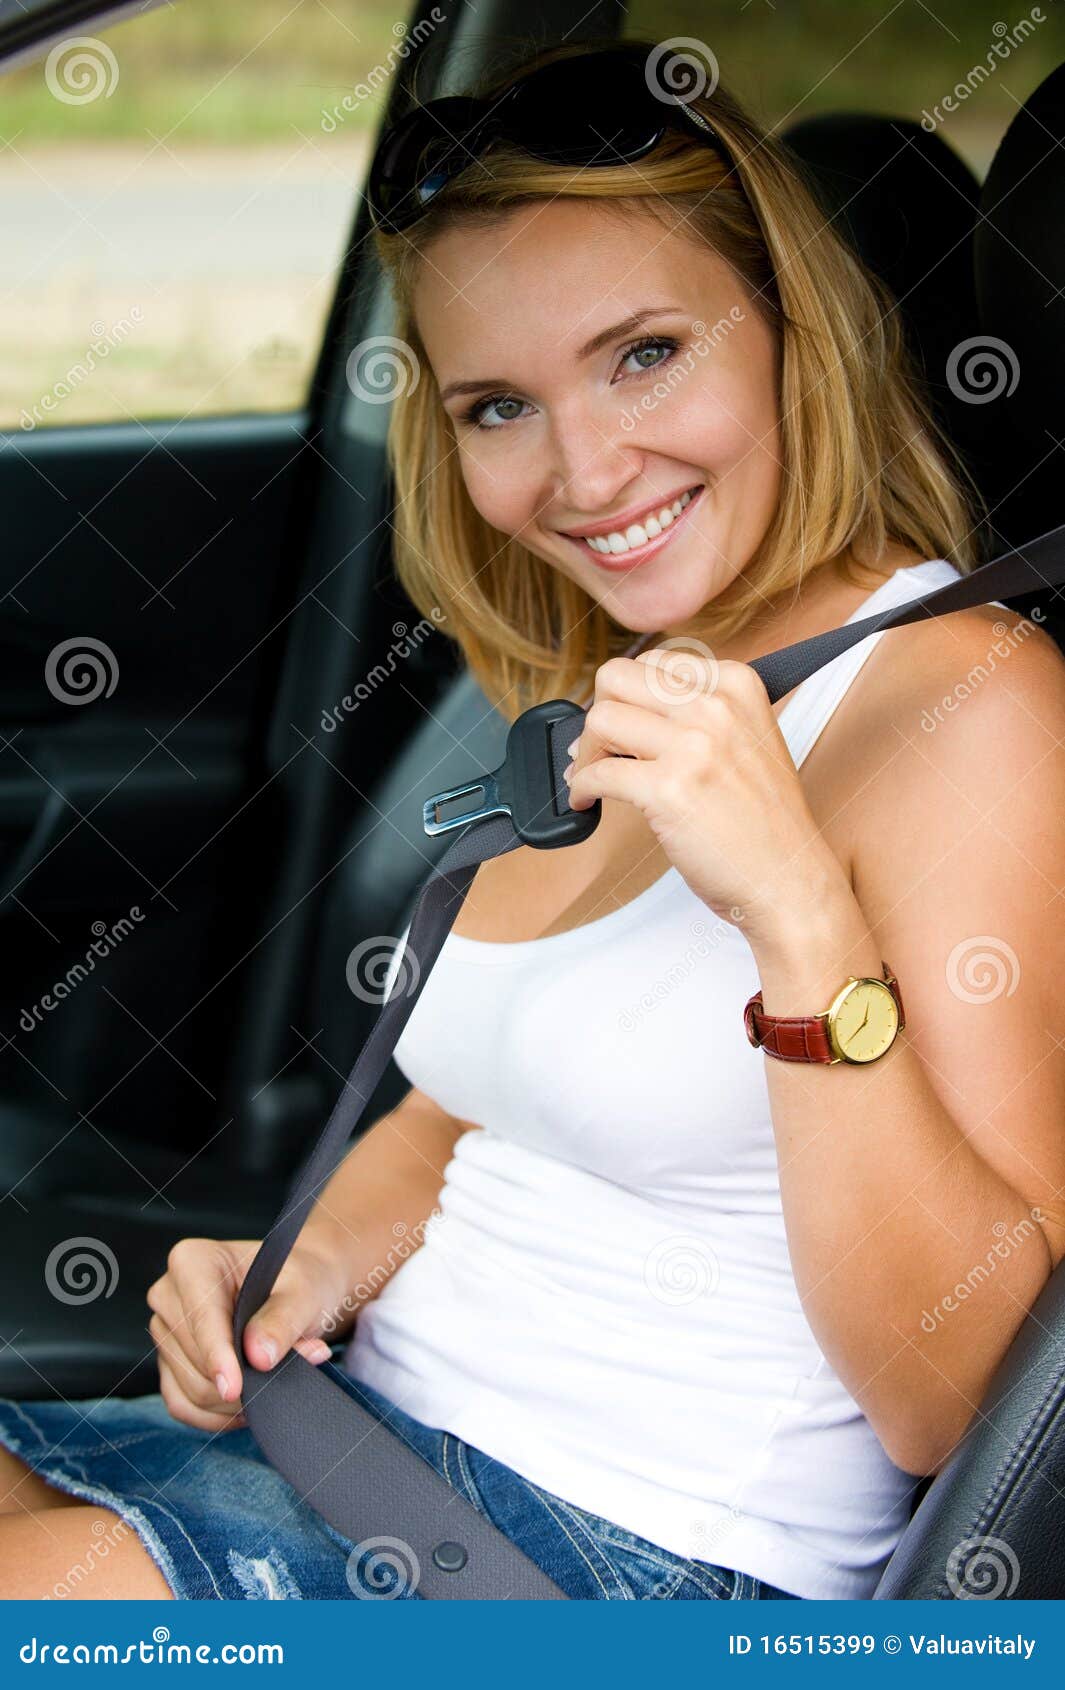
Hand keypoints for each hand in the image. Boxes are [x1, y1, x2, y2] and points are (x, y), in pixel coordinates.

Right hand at [146, 1236, 340, 1432]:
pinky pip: (183, 1405)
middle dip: (244, 1377)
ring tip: (278, 1378)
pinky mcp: (169, 1364)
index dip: (218, 1356)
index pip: (200, 1317)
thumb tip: (258, 1356)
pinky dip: (216, 1416)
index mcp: (193, 1260)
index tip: (235, 1388)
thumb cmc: (295, 1283)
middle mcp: (168, 1294)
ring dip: (237, 1399)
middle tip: (298, 1364)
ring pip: (191, 1389)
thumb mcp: (303, 1292)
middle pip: (194, 1359)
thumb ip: (282, 1320)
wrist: (293, 1292)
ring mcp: (164, 1331)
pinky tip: (248, 1405)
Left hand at [563, 647, 849, 951]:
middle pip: (617, 678)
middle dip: (598, 712)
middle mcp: (716, 706)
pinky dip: (580, 789)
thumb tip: (618, 708)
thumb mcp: (747, 739)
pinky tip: (586, 801)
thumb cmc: (764, 820)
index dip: (628, 695)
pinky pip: (597, 774)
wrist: (788, 876)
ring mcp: (693, 746)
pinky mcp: (668, 790)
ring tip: (592, 776)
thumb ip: (696, 713)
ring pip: (600, 719)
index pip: (653, 662)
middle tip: (601, 748)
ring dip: (586, 751)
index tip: (624, 725)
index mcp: (737, 684)